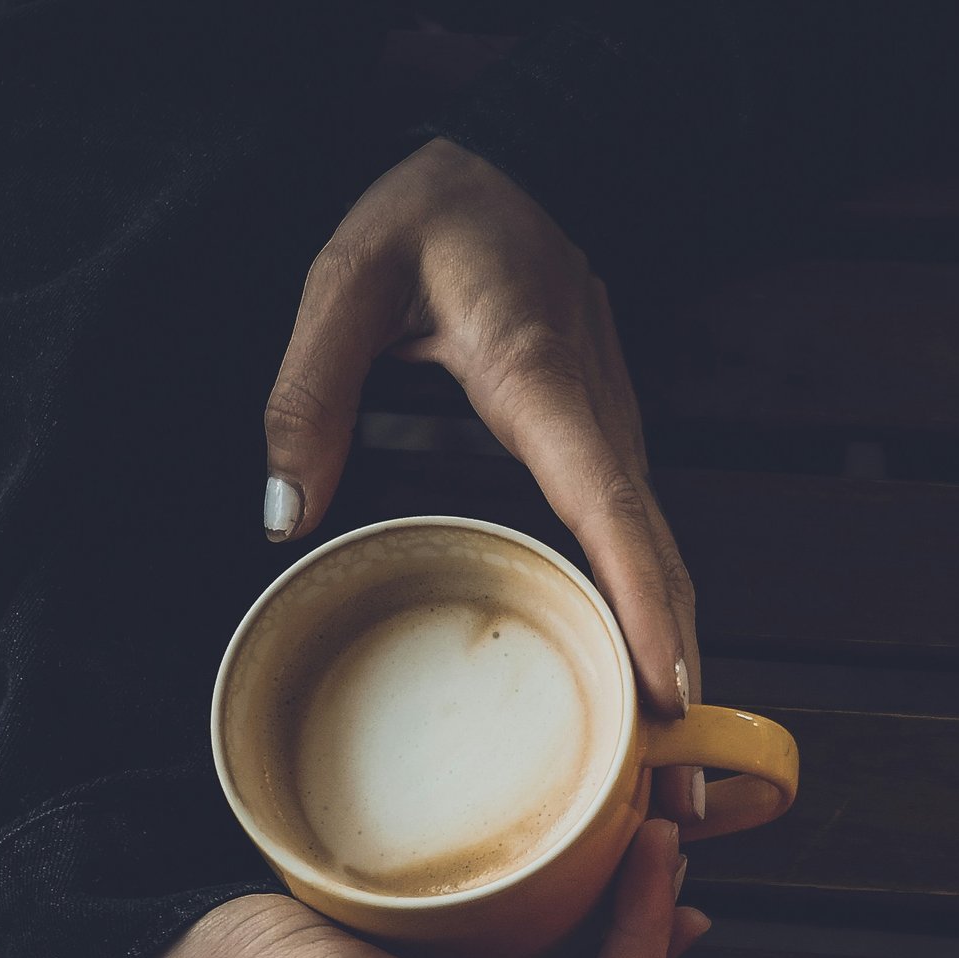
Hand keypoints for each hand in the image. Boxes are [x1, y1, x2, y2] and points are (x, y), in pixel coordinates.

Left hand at [263, 136, 703, 825]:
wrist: (527, 166)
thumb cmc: (439, 215)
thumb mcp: (348, 278)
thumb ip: (308, 389)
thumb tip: (283, 515)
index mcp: (541, 384)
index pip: (608, 506)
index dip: (644, 602)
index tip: (669, 693)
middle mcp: (598, 425)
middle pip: (655, 562)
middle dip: (672, 673)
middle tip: (675, 791)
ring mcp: (612, 442)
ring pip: (655, 565)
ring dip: (668, 661)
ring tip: (666, 772)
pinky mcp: (603, 456)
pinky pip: (632, 550)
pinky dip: (645, 622)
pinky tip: (632, 689)